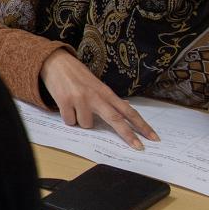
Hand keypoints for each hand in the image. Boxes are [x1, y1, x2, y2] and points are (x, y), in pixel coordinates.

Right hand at [40, 50, 159, 149]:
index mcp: (106, 92)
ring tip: (76, 108)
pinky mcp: (64, 101)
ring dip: (81, 121)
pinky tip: (66, 106)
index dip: (142, 125)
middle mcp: (95, 96)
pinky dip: (68, 118)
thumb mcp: (97, 84)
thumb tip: (127, 106)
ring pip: (87, 125)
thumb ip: (109, 98)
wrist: (55, 62)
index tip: (154, 137)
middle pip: (116, 119)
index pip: (128, 111)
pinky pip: (70, 121)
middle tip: (139, 147)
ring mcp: (80, 99)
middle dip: (128, 135)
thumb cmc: (77, 74)